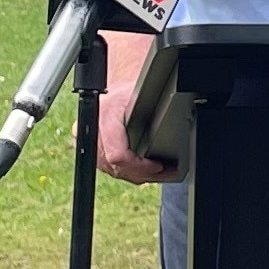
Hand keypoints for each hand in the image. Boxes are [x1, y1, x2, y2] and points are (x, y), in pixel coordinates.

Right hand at [97, 32, 175, 184]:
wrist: (112, 94)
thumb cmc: (126, 92)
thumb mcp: (140, 94)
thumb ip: (152, 108)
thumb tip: (177, 115)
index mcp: (105, 117)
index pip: (118, 154)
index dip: (139, 165)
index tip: (157, 165)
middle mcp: (94, 133)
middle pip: (118, 167)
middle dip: (146, 173)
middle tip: (169, 171)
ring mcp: (92, 146)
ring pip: (117, 172)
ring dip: (141, 175)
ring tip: (164, 172)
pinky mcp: (94, 154)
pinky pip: (114, 170)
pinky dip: (132, 172)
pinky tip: (148, 171)